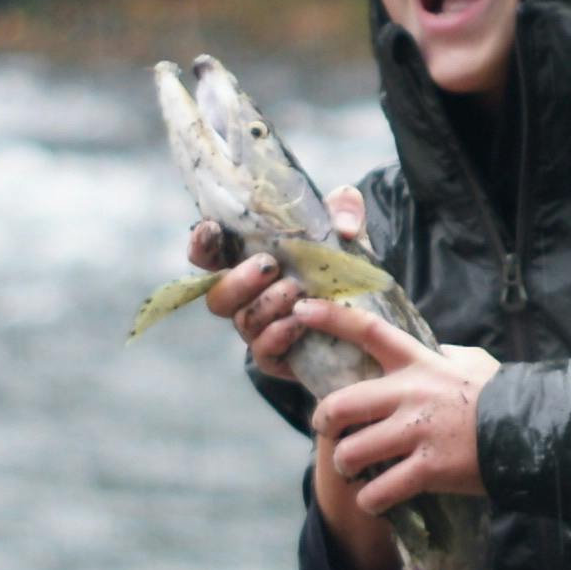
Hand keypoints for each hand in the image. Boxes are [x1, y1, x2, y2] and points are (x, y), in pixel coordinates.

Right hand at [192, 186, 366, 377]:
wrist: (368, 318)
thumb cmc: (344, 268)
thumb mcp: (346, 231)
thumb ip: (345, 211)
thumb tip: (344, 226)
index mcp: (251, 264)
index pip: (209, 256)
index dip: (202, 244)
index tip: (213, 228)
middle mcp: (248, 299)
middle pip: (217, 297)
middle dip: (238, 280)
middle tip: (269, 265)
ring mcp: (260, 330)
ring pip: (242, 321)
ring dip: (267, 304)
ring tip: (298, 289)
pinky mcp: (278, 358)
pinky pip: (263, 353)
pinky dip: (278, 335)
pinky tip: (300, 322)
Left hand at [304, 302, 501, 512]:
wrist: (536, 430)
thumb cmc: (502, 396)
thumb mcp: (472, 363)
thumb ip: (443, 355)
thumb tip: (434, 349)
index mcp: (420, 363)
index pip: (367, 331)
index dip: (330, 317)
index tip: (301, 309)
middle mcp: (411, 395)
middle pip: (339, 405)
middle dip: (324, 423)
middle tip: (330, 432)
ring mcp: (417, 433)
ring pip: (351, 453)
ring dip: (346, 466)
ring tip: (356, 472)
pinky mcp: (428, 469)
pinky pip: (379, 491)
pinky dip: (371, 500)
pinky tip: (378, 500)